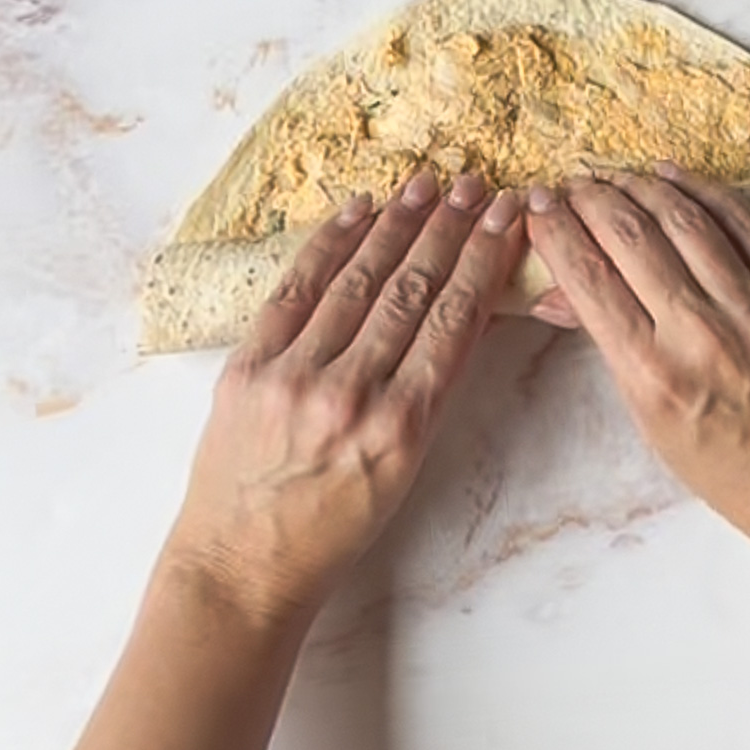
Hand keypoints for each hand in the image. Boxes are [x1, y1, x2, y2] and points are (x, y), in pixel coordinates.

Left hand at [166, 170, 525, 622]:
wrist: (243, 565)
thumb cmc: (332, 529)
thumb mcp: (404, 472)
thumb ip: (429, 395)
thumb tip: (458, 314)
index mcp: (403, 428)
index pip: (454, 322)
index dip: (484, 261)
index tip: (505, 218)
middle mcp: (352, 396)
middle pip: (412, 291)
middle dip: (449, 230)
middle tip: (475, 185)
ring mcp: (295, 377)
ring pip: (358, 282)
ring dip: (397, 225)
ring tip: (427, 183)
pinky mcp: (247, 367)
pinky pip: (295, 291)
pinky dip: (329, 246)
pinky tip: (358, 210)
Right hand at [524, 164, 749, 563]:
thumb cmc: (737, 474)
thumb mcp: (654, 424)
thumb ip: (612, 350)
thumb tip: (559, 294)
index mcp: (654, 376)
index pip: (588, 278)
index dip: (556, 230)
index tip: (539, 207)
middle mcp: (701, 334)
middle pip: (629, 235)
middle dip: (589, 199)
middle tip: (569, 184)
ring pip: (683, 219)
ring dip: (639, 186)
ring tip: (613, 175)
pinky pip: (744, 223)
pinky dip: (704, 191)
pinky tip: (674, 175)